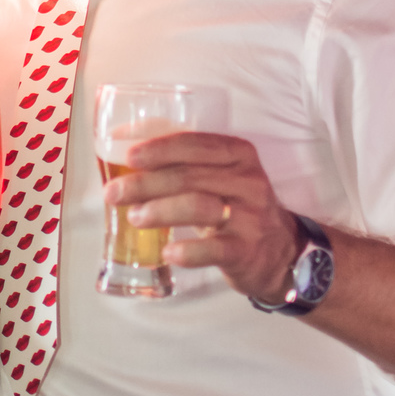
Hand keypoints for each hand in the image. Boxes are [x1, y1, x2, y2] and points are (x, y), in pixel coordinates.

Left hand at [104, 132, 302, 304]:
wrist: (279, 251)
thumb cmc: (236, 206)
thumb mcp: (221, 175)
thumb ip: (184, 160)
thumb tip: (123, 144)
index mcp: (238, 155)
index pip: (195, 144)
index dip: (159, 149)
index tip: (129, 156)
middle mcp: (247, 181)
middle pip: (189, 176)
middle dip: (145, 183)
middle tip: (115, 193)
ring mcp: (250, 217)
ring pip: (199, 207)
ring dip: (159, 211)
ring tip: (134, 217)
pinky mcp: (246, 250)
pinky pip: (214, 249)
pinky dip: (188, 250)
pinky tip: (167, 251)